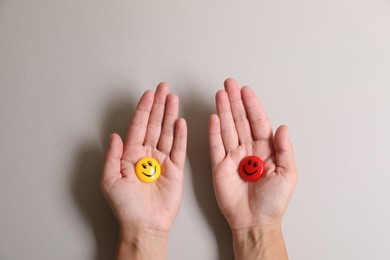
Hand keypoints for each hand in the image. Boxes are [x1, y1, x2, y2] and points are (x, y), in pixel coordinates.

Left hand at [100, 83, 186, 253]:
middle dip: (158, 104)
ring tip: (173, 98)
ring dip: (170, 114)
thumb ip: (112, 156)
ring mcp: (162, 160)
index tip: (148, 94)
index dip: (143, 109)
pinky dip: (180, 134)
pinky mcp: (176, 169)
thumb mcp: (110, 180)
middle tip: (163, 88)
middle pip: (154, 124)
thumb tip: (114, 136)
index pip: (138, 126)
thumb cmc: (125, 207)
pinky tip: (180, 121)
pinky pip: (178, 148)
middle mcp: (147, 154)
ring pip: (167, 132)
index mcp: (131, 155)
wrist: (144, 224)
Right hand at [209, 79, 297, 230]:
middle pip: (240, 120)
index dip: (252, 105)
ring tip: (220, 94)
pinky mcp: (219, 166)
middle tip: (229, 84)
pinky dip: (214, 131)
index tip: (246, 90)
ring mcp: (232, 156)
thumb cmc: (273, 202)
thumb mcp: (288, 174)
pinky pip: (216, 145)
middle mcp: (248, 149)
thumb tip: (283, 127)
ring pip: (227, 128)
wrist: (255, 221)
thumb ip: (285, 149)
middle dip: (234, 101)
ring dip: (223, 110)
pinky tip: (214, 117)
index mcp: (265, 150)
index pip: (258, 121)